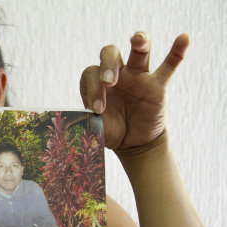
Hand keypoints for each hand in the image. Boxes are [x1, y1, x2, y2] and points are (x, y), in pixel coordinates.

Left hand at [80, 32, 189, 149]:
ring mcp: (138, 77)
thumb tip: (89, 114)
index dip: (93, 89)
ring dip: (139, 42)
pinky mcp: (157, 85)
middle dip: (108, 65)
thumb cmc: (111, 130)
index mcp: (97, 82)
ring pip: (139, 52)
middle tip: (108, 82)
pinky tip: (184, 38)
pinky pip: (169, 65)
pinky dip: (177, 51)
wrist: (132, 142)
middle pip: (111, 54)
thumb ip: (92, 119)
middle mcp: (117, 74)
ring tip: (137, 39)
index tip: (98, 109)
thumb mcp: (97, 126)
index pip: (92, 74)